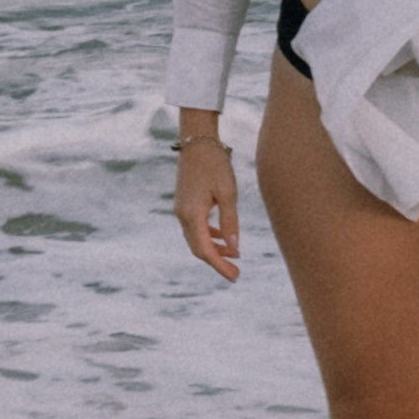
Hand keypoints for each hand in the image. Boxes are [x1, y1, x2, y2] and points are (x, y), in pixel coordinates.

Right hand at [173, 126, 240, 280]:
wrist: (197, 141)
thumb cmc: (215, 164)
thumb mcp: (228, 192)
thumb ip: (230, 221)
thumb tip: (234, 248)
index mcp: (192, 214)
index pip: (205, 250)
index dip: (219, 266)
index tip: (234, 277)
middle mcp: (183, 215)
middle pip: (199, 248)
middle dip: (217, 262)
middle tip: (236, 273)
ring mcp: (182, 210)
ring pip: (197, 239)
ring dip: (215, 249)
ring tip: (236, 256)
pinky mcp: (185, 204)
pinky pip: (196, 228)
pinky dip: (210, 236)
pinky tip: (224, 239)